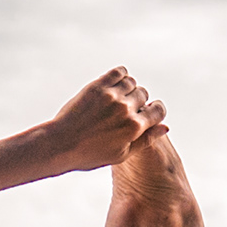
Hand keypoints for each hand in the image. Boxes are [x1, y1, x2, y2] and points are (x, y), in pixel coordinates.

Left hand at [41, 67, 166, 174]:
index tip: (148, 112)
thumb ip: (145, 140)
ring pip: (132, 82)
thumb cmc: (89, 154)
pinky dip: (120, 76)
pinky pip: (119, 72)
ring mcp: (112, 96)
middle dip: (138, 101)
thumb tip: (166, 126)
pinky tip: (113, 85)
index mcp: (134, 128)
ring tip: (116, 98)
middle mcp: (126, 109)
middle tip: (123, 109)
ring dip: (127, 88)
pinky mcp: (98, 86)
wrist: (60, 144)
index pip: (158, 111)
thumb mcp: (121, 154)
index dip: (156, 111)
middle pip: (143, 94)